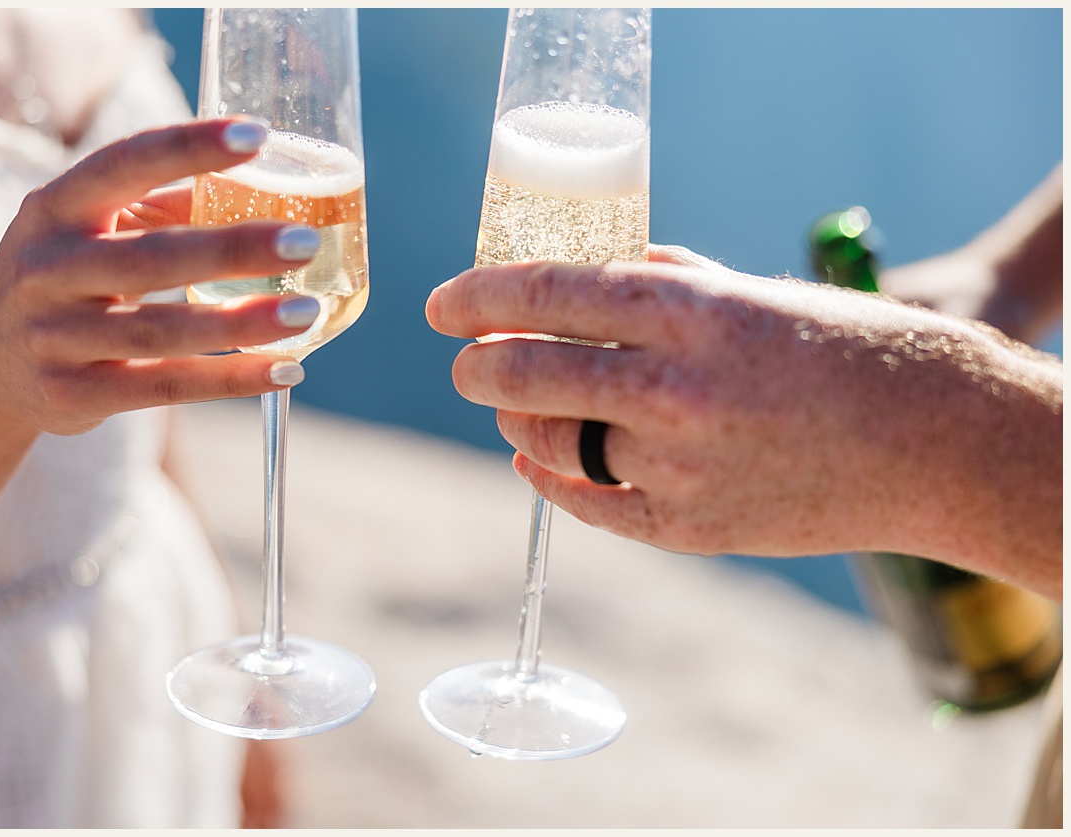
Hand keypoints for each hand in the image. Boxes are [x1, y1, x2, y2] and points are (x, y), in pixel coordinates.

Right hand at [0, 117, 325, 435]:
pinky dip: (227, 381)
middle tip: (304, 241)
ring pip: (159, 330)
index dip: (188, 147)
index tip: (257, 135)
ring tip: (306, 310)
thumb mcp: (81, 231)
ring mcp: (52, 337)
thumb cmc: (57, 279)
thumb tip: (259, 194)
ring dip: (240, 323)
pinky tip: (281, 369)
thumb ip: (154, 211)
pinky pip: (161, 388)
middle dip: (231, 249)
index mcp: (53, 210)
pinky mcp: (70, 394)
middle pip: (150, 259)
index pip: (123, 166)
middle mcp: (45, 270)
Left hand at [427, 244, 1061, 582]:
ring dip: (515, 419)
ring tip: (512, 405)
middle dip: (478, 365)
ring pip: (548, 439)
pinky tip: (534, 460)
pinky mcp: (691, 525)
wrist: (941, 441)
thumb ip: (665, 284)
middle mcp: (674, 387)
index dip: (479, 297)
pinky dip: (550, 476)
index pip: (547, 293)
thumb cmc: (851, 350)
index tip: (444, 304)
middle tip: (466, 361)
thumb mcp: (755, 293)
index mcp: (691, 311)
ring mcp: (679, 463)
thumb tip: (589, 275)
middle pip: (526, 371)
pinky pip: (588, 502)